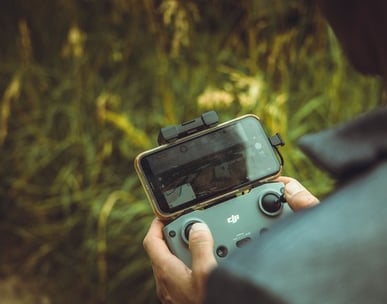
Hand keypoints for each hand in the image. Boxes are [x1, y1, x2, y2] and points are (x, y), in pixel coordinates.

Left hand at [143, 177, 317, 302]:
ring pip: (175, 262)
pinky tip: (208, 267)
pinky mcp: (182, 296)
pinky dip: (192, 265)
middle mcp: (165, 281)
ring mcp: (173, 290)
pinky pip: (182, 274)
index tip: (167, 215)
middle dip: (180, 236)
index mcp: (166, 271)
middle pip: (165, 249)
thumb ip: (201, 247)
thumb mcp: (206, 273)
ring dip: (189, 251)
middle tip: (196, 230)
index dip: (157, 224)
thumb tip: (197, 228)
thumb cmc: (204, 302)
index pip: (152, 241)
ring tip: (208, 249)